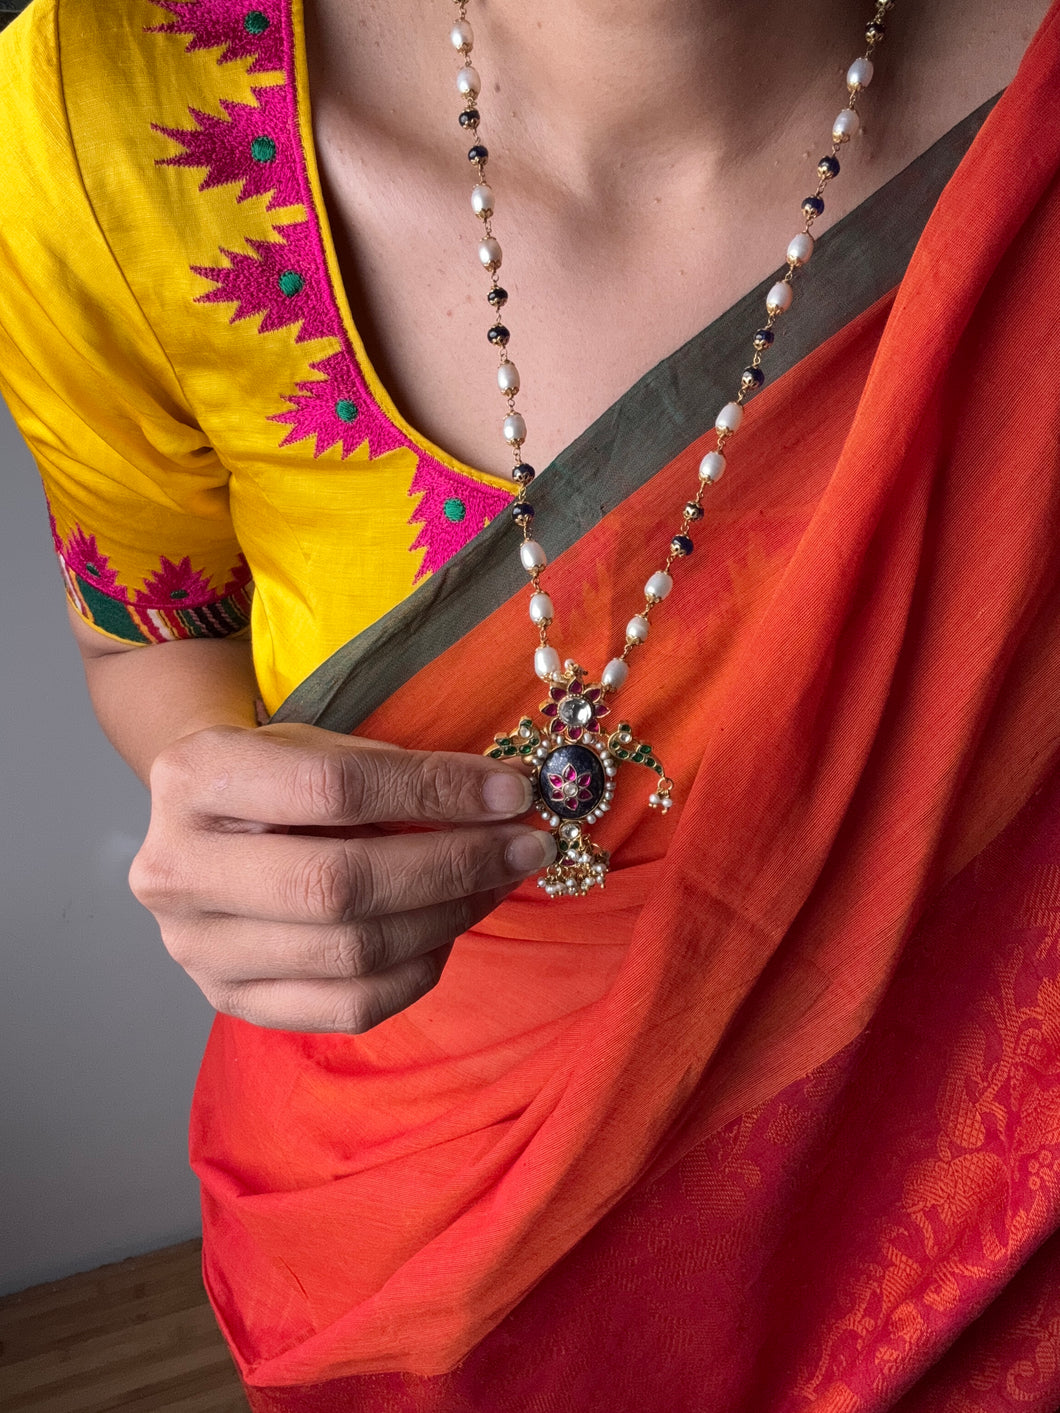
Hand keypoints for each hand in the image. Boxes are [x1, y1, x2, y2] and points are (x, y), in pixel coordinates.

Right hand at [129, 722, 553, 1032]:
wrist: (208, 823)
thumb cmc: (281, 774)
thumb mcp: (321, 743)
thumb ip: (399, 771)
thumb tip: (506, 801)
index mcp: (194, 778)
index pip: (332, 787)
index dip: (434, 792)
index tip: (511, 794)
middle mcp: (177, 870)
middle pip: (338, 884)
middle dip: (452, 865)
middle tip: (523, 847)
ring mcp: (198, 948)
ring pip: (352, 953)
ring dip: (448, 917)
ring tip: (495, 882)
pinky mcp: (231, 1001)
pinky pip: (351, 1008)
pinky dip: (418, 971)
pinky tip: (447, 931)